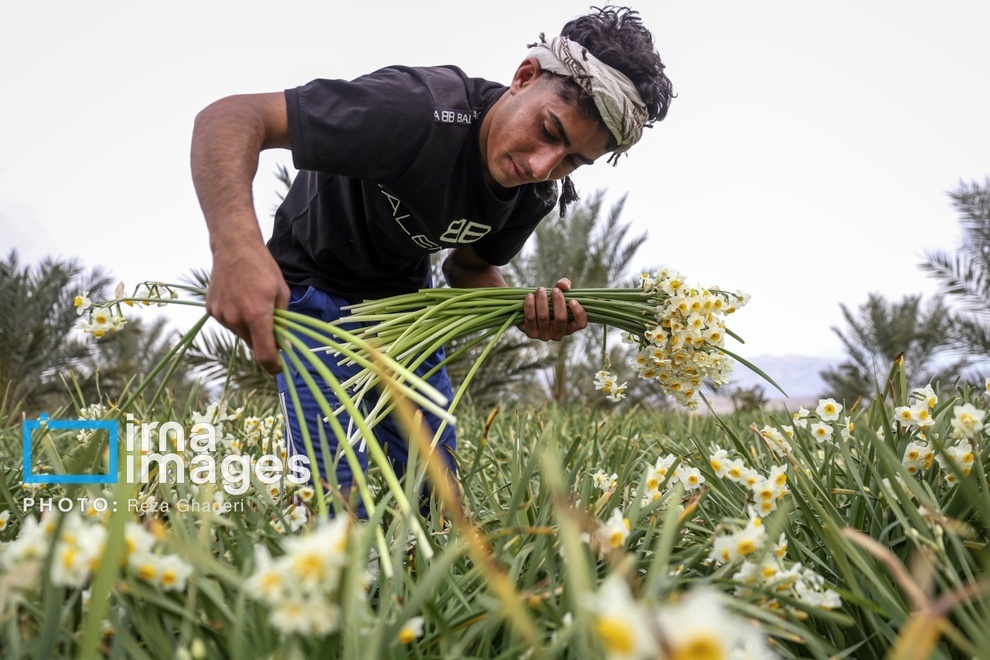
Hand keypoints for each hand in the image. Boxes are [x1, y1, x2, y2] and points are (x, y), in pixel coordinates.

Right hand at [205, 242, 289, 373]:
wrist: (234, 247)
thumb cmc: (263, 268)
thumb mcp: (282, 292)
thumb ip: (283, 320)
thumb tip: (284, 343)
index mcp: (257, 315)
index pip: (264, 353)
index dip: (273, 365)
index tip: (278, 368)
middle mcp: (236, 318)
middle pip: (252, 343)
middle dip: (263, 340)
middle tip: (271, 322)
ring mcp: (221, 315)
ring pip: (240, 333)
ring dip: (249, 327)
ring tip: (252, 302)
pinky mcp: (211, 310)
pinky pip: (228, 323)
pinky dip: (237, 318)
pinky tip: (239, 299)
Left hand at [521, 277, 587, 340]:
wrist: (531, 311)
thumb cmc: (549, 301)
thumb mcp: (558, 292)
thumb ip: (563, 285)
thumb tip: (563, 285)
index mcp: (570, 326)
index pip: (581, 324)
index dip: (579, 313)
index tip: (572, 300)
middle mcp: (558, 334)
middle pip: (561, 318)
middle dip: (558, 302)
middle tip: (555, 290)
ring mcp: (544, 335)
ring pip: (544, 317)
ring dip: (542, 301)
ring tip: (540, 289)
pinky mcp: (531, 333)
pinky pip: (530, 319)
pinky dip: (529, 306)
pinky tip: (530, 296)